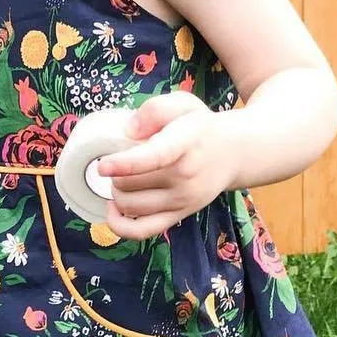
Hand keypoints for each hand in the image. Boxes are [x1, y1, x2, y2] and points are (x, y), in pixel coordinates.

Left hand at [97, 92, 236, 240]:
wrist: (233, 154)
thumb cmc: (200, 128)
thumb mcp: (184, 104)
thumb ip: (155, 109)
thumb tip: (128, 131)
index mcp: (185, 143)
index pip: (156, 156)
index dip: (126, 163)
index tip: (103, 166)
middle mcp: (185, 176)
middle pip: (131, 183)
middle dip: (114, 173)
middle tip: (119, 161)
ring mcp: (182, 200)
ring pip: (130, 206)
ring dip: (115, 193)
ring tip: (121, 178)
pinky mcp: (178, 216)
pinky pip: (141, 232)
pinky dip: (119, 225)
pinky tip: (113, 208)